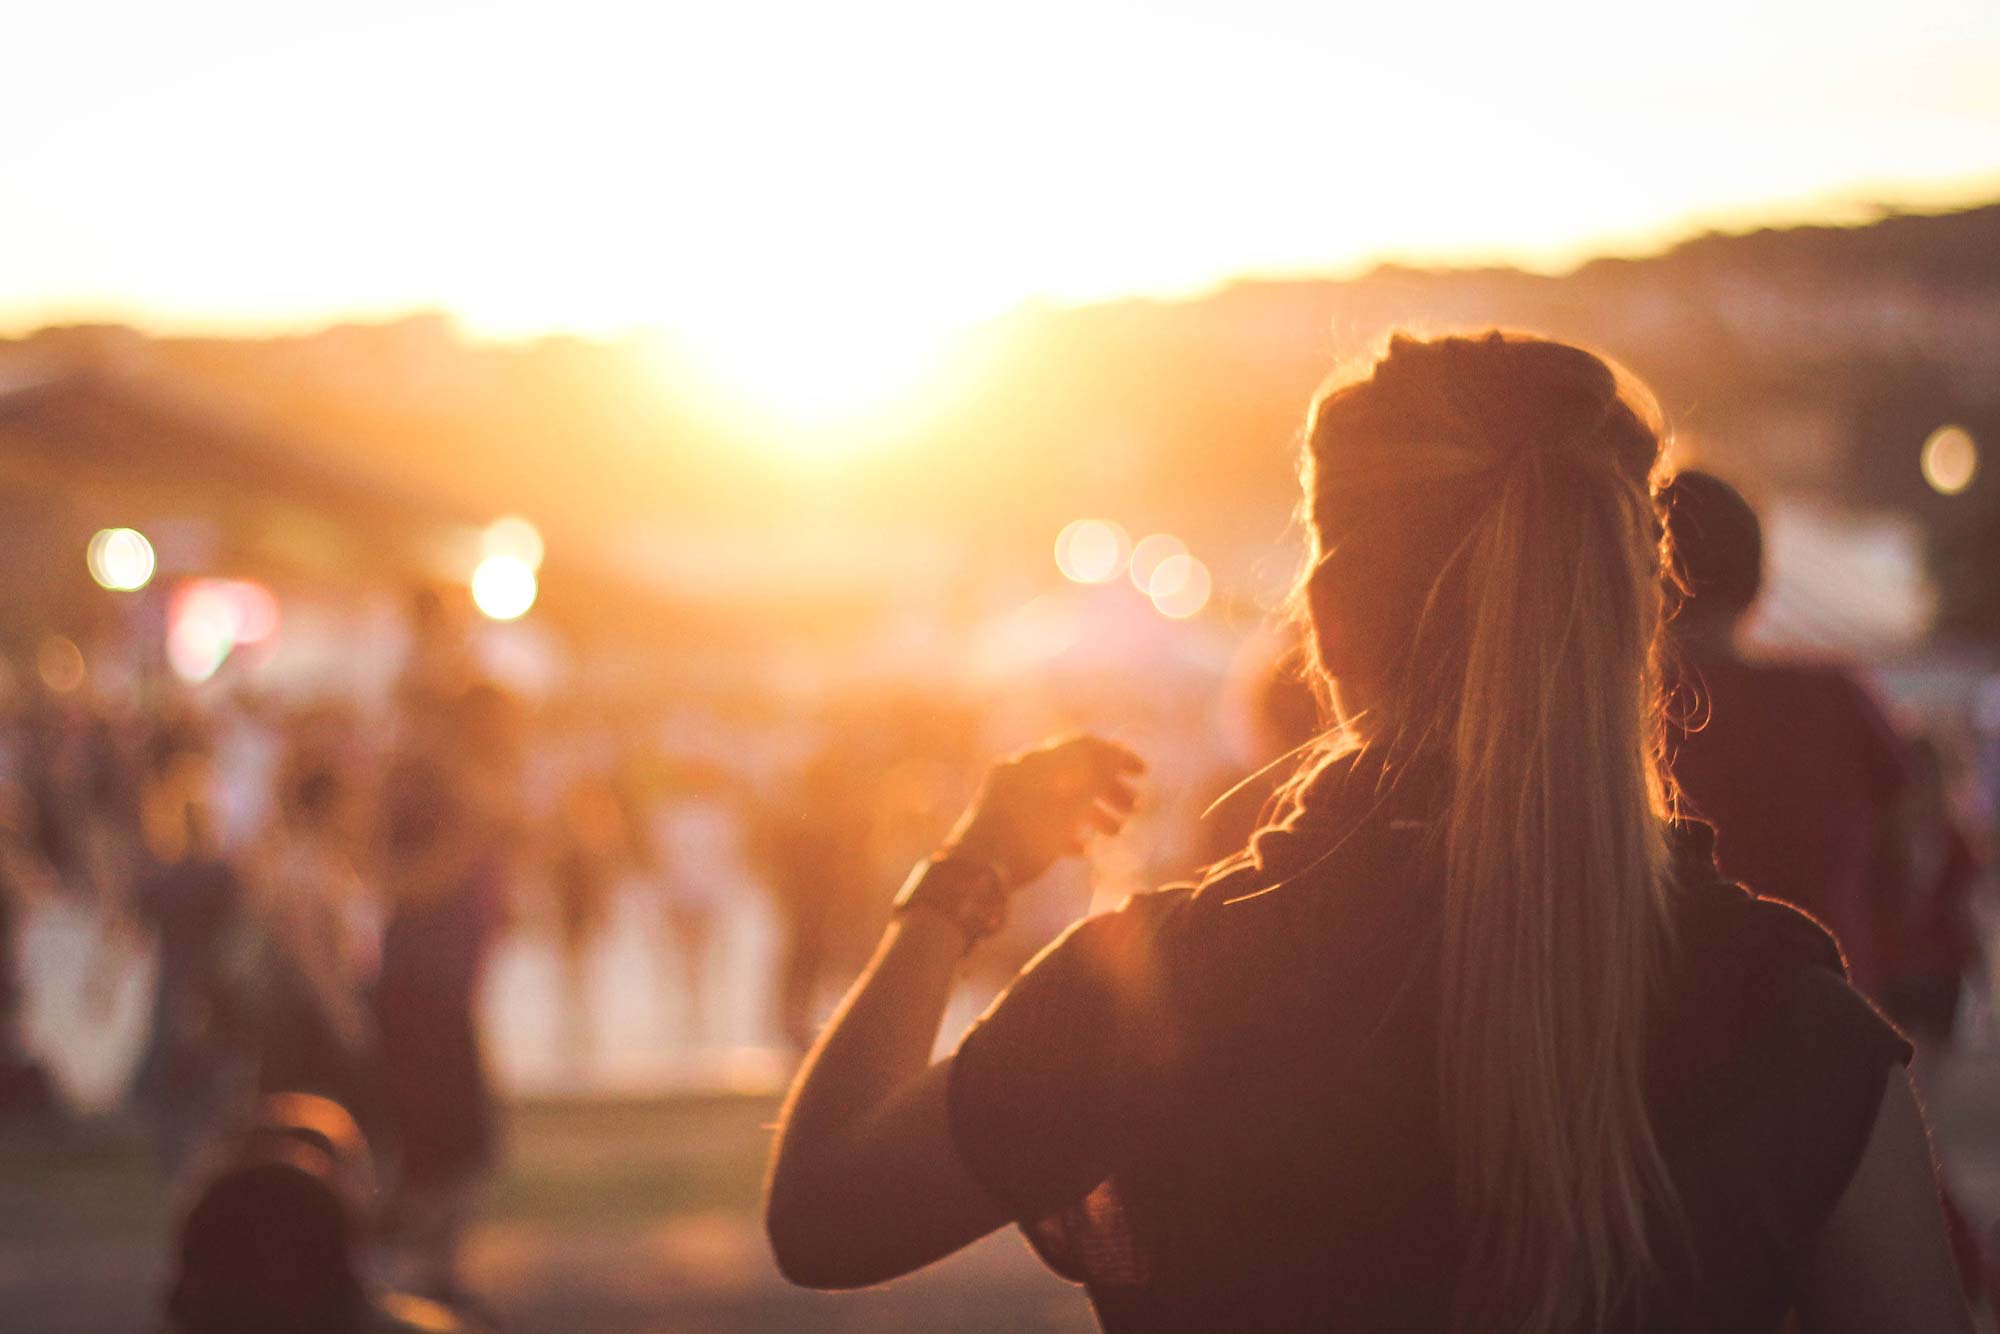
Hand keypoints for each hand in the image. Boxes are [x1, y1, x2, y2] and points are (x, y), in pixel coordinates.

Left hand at [940, 735, 1144, 887]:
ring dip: (1094, 812)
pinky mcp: (1007, 827)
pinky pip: (1044, 820)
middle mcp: (1021, 774)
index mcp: (1033, 761)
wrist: (973, 876)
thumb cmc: (1024, 838)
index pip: (1083, 746)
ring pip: (1061, 798)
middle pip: (1074, 771)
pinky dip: (1068, 830)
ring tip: (1116, 833)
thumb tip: (1111, 757)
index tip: (1143, 774)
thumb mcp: (1066, 805)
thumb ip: (1091, 778)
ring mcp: (1012, 800)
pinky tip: (1084, 850)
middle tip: (1135, 809)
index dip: (1117, 756)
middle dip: (1109, 789)